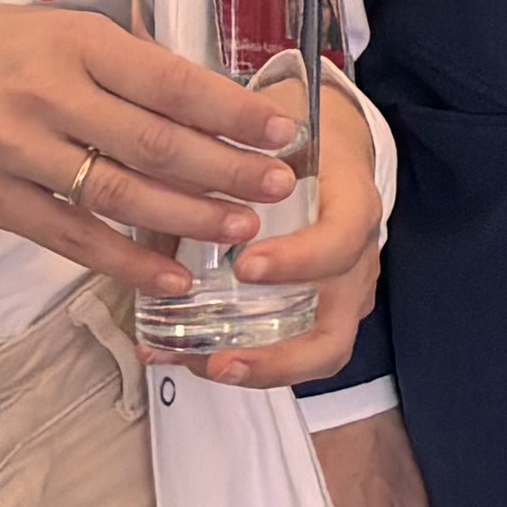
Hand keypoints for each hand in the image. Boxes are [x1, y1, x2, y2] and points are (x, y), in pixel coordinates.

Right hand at [0, 0, 302, 305]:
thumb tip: (198, 91)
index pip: (170, 80)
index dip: (232, 109)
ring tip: (242, 231)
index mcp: (74, 42)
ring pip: (121, 193)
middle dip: (226, 168)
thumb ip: (117, 58)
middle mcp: (50, 96)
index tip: (282, 127)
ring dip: (189, 218)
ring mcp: (19, 153)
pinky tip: (172, 277)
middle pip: (155, 142)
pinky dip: (126, 260)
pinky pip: (72, 237)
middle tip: (278, 186)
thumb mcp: (50, 26)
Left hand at [186, 64, 388, 389]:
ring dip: (252, 369)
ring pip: (312, 355)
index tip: (245, 266)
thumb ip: (216, 169)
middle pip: (334, 335)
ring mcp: (340, 294)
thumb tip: (150, 195)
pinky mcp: (317, 308)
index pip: (341, 241)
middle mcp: (356, 262)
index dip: (299, 261)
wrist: (329, 137)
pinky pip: (289, 345)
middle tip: (219, 358)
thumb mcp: (263, 136)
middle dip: (277, 360)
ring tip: (190, 363)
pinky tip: (183, 352)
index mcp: (352, 205)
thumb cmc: (290, 137)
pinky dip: (242, 356)